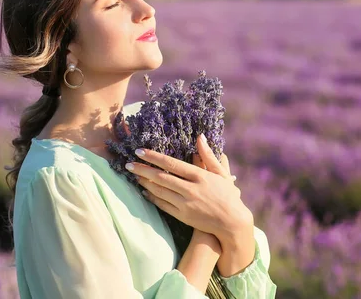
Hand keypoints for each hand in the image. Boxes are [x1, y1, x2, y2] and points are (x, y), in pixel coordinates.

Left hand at [126, 134, 250, 242]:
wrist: (232, 222)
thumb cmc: (228, 195)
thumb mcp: (221, 173)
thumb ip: (208, 155)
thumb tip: (200, 137)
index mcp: (199, 176)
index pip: (171, 164)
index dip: (154, 157)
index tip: (140, 151)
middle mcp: (190, 189)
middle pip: (161, 177)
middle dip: (143, 169)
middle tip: (128, 164)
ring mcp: (185, 204)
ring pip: (160, 191)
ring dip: (145, 183)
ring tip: (134, 175)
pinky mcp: (182, 216)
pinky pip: (163, 205)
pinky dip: (152, 197)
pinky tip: (144, 192)